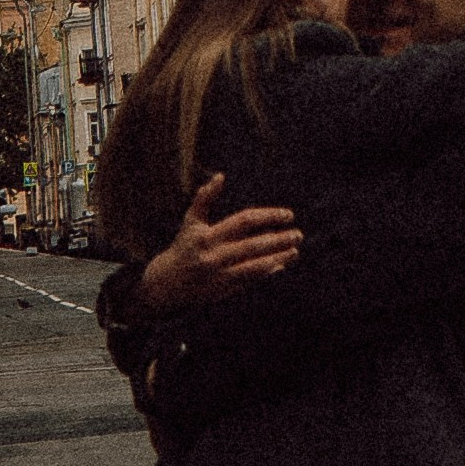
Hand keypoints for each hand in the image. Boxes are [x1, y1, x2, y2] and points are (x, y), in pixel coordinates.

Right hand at [137, 172, 302, 311]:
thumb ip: (204, 198)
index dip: (268, 216)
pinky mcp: (223, 289)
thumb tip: (220, 176)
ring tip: (295, 250)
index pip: (244, 221)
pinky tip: (280, 265)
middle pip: (253, 245)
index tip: (288, 215)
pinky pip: (250, 279)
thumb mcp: (191, 221)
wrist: (166, 283)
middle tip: (298, 234)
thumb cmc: (184, 246)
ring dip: (278, 257)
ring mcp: (220, 274)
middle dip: (278, 239)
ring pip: (255, 265)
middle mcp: (214, 255)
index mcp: (208, 235)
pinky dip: (266, 272)